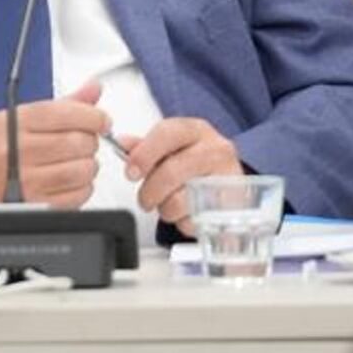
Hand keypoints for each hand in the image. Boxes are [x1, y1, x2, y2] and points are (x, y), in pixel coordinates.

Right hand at [0, 80, 106, 206]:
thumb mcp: (20, 117)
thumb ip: (63, 104)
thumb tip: (94, 88)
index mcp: (15, 124)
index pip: (66, 114)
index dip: (94, 116)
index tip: (101, 120)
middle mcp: (18, 151)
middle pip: (77, 142)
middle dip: (90, 140)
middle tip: (83, 140)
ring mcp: (26, 181)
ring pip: (82, 169)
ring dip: (88, 164)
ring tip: (76, 160)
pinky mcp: (35, 205)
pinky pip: (78, 195)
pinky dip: (83, 186)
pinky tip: (70, 179)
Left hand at [120, 117, 242, 232]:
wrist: (230, 184)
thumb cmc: (196, 164)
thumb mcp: (173, 148)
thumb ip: (145, 147)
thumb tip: (122, 144)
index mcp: (196, 130)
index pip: (167, 134)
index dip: (143, 154)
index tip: (131, 172)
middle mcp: (215, 150)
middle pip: (171, 171)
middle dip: (150, 191)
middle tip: (145, 198)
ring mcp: (226, 178)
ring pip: (180, 201)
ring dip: (167, 209)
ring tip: (170, 204)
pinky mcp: (231, 205)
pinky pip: (194, 220)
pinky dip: (184, 222)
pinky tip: (188, 212)